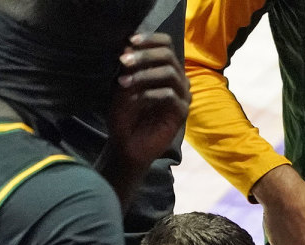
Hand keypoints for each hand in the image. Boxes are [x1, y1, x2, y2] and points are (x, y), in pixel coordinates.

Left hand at [107, 32, 190, 171]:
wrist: (127, 145)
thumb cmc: (125, 115)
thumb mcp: (122, 86)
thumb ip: (130, 68)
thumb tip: (129, 48)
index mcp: (165, 70)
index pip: (167, 45)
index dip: (151, 39)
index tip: (130, 41)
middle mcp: (177, 81)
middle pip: (169, 55)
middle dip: (145, 55)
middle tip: (124, 60)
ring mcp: (181, 97)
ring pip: (170, 73)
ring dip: (145, 74)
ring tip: (124, 82)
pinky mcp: (181, 113)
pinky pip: (170, 95)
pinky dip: (150, 94)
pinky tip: (136, 99)